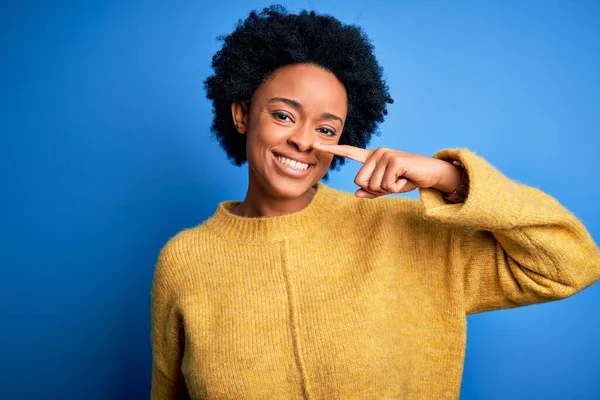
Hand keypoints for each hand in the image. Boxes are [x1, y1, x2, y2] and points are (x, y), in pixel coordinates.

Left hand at [312, 143, 462, 198]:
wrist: (432, 173)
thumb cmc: (408, 179)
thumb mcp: (388, 188)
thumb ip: (372, 191)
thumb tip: (356, 194)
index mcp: (372, 158)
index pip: (348, 152)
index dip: (331, 150)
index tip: (314, 145)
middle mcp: (376, 152)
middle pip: (360, 181)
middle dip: (376, 189)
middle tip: (393, 182)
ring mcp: (385, 154)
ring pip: (373, 185)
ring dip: (388, 189)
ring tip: (400, 179)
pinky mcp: (394, 160)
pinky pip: (386, 185)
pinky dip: (397, 188)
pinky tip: (405, 179)